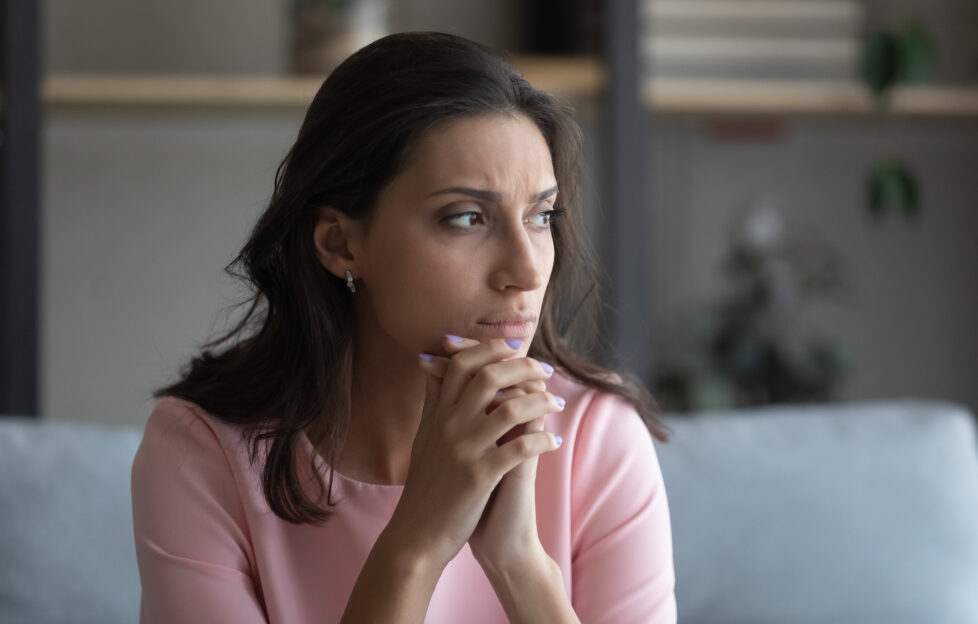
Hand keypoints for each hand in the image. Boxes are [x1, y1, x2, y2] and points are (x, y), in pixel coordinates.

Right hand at [385, 336, 562, 572]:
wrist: (416, 535)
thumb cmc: (425, 487)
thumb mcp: (423, 437)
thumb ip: (432, 400)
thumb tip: (430, 363)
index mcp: (438, 415)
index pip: (462, 364)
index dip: (490, 350)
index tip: (516, 349)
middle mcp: (449, 426)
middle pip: (489, 377)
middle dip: (523, 367)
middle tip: (545, 369)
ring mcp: (464, 450)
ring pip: (511, 409)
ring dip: (541, 401)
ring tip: (556, 402)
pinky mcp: (479, 477)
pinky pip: (520, 449)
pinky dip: (543, 440)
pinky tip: (555, 440)